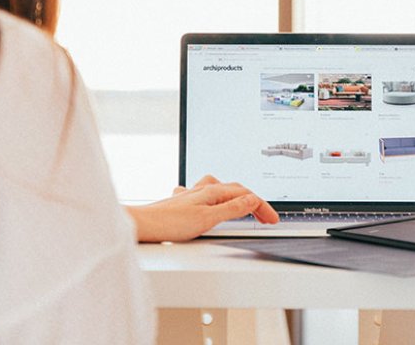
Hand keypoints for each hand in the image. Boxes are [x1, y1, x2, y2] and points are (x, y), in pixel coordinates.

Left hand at [125, 175, 278, 242]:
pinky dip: (216, 199)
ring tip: (244, 205)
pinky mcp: (182, 204)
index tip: (272, 219)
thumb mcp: (207, 219)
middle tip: (265, 217)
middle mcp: (202, 189)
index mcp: (212, 191)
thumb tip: (252, 200)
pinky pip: (205, 195)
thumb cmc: (169, 223)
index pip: (245, 195)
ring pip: (220, 189)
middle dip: (253, 202)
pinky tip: (211, 204)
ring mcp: (192, 195)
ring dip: (236, 196)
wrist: (142, 225)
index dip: (262, 207)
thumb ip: (231, 209)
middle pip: (235, 190)